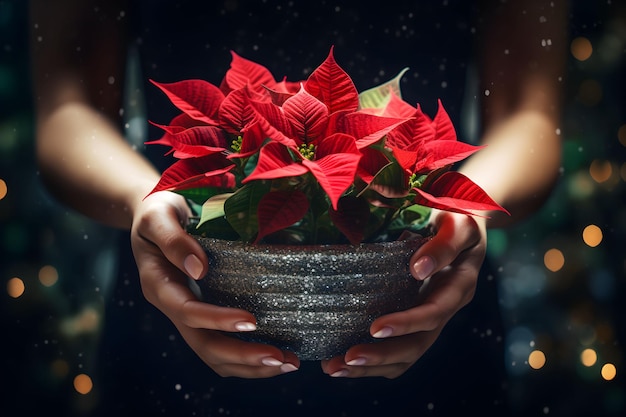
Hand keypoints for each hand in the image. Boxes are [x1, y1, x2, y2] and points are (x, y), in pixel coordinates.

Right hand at [130, 191, 299, 377]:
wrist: (155, 216)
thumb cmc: (159, 211)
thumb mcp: (158, 217)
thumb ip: (174, 240)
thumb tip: (199, 268)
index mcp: (159, 285)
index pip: (188, 312)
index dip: (218, 320)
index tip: (251, 320)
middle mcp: (173, 306)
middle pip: (204, 345)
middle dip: (242, 356)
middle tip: (280, 358)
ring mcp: (187, 314)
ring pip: (214, 354)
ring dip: (249, 365)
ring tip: (287, 363)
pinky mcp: (202, 314)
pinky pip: (221, 345)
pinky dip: (247, 357)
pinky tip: (275, 355)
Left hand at [321, 209, 485, 377]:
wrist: (461, 223)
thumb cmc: (458, 216)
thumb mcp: (457, 223)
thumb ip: (443, 245)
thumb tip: (418, 269)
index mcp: (457, 287)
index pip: (433, 314)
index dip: (406, 324)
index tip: (375, 328)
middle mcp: (444, 309)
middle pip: (417, 346)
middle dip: (381, 355)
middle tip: (346, 358)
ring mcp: (430, 318)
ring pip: (405, 355)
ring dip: (371, 365)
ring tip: (333, 367)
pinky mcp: (415, 320)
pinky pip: (397, 349)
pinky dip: (372, 359)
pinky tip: (342, 360)